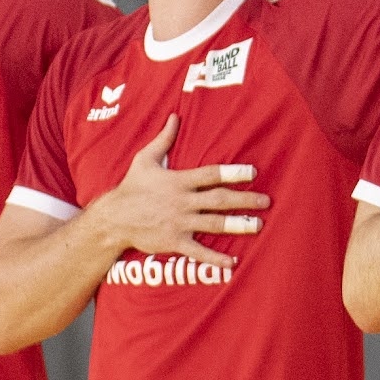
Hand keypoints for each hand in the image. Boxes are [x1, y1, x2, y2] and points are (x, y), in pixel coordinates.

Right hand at [85, 119, 264, 257]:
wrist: (113, 218)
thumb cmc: (131, 187)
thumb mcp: (145, 160)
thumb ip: (164, 139)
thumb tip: (174, 116)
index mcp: (178, 180)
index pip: (211, 174)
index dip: (233, 173)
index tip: (252, 173)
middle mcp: (182, 202)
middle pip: (219, 200)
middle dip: (244, 200)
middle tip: (266, 201)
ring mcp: (179, 223)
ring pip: (213, 224)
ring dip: (238, 225)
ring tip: (258, 225)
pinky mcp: (174, 242)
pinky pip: (198, 251)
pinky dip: (215, 258)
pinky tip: (233, 262)